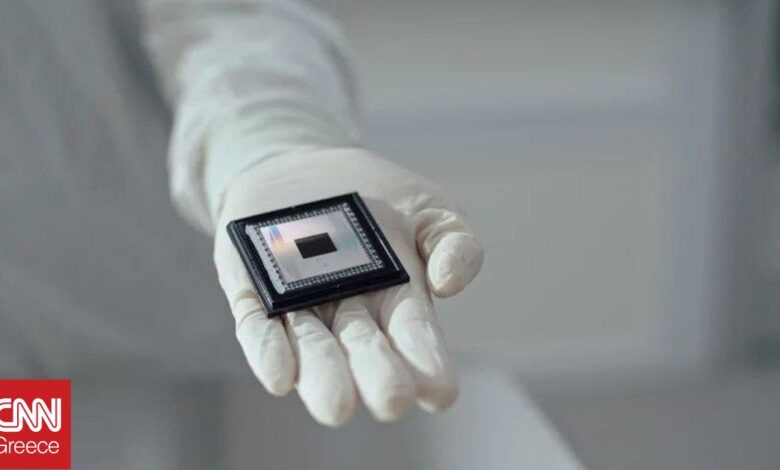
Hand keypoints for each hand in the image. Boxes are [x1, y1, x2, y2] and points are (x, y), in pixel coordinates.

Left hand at [213, 148, 483, 425]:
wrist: (303, 169)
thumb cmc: (377, 198)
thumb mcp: (430, 208)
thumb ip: (455, 242)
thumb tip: (447, 283)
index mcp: (399, 301)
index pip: (416, 338)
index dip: (428, 363)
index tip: (439, 392)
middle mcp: (350, 315)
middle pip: (364, 350)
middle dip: (377, 376)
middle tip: (391, 402)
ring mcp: (300, 308)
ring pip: (312, 348)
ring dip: (323, 377)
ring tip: (336, 407)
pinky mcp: (255, 296)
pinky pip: (259, 327)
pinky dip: (269, 351)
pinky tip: (281, 376)